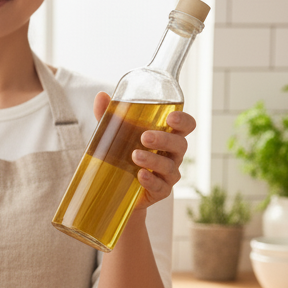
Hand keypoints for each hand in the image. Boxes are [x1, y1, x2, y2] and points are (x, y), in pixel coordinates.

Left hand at [92, 92, 195, 209]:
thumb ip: (110, 116)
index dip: (184, 121)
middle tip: (144, 137)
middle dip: (164, 139)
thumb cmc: (122, 154)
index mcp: (167, 136)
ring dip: (153, 160)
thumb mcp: (114, 134)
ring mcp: (168, 174)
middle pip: (180, 144)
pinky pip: (161, 187)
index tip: (170, 118)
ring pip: (169, 166)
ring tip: (135, 156)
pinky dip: (151, 180)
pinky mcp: (160, 191)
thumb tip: (101, 96)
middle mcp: (172, 154)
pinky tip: (140, 175)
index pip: (186, 126)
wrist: (115, 189)